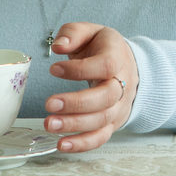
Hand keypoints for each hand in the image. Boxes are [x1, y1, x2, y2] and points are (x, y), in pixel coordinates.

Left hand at [44, 22, 137, 152]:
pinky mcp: (112, 123)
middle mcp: (122, 84)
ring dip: (75, 125)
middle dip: (76, 103)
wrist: (126, 65)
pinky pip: (101, 137)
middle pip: (105, 97)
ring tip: (49, 124)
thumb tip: (59, 46)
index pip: (104, 65)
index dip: (79, 69)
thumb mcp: (90, 31)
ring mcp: (119, 106)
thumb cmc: (103, 48)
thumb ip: (72, 33)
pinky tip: (62, 144)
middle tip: (49, 104)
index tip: (54, 69)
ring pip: (102, 120)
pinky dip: (82, 144)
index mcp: (117, 58)